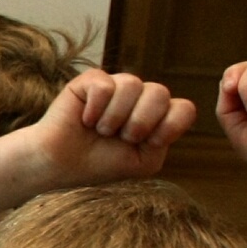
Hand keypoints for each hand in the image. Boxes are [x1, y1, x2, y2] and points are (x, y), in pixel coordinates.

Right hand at [25, 70, 194, 187]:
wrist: (62, 166)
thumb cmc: (102, 164)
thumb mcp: (145, 161)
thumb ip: (165, 137)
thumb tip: (170, 107)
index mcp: (157, 116)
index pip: (184, 108)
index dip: (170, 126)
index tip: (149, 143)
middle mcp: (139, 98)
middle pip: (160, 92)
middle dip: (141, 122)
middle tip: (122, 137)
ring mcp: (115, 86)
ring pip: (132, 84)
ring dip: (115, 116)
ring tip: (101, 130)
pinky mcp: (90, 81)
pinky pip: (104, 85)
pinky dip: (95, 109)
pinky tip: (85, 120)